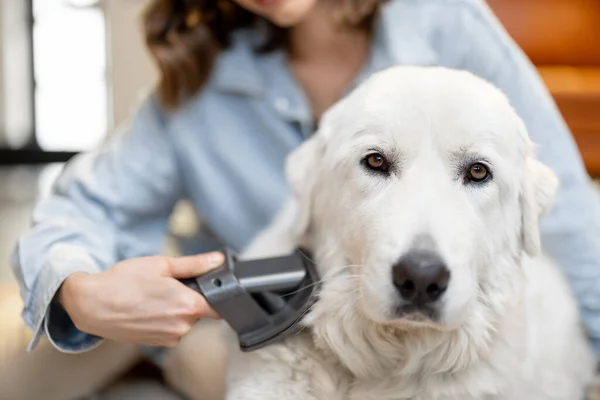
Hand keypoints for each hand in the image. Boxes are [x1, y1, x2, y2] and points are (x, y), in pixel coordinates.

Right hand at [58, 252, 224, 346]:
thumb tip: (218, 260)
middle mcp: (183, 326)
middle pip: (201, 310)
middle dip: (190, 297)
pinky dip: (165, 319)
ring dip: (177, 309)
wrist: (91, 305)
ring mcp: (170, 337)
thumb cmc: (123, 282)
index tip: (208, 286)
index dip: (217, 295)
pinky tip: (148, 308)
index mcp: (188, 305)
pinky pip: (172, 329)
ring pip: (185, 320)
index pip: (220, 305)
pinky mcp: (158, 343)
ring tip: (154, 296)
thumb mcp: (161, 264)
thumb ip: (194, 264)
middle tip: (169, 285)